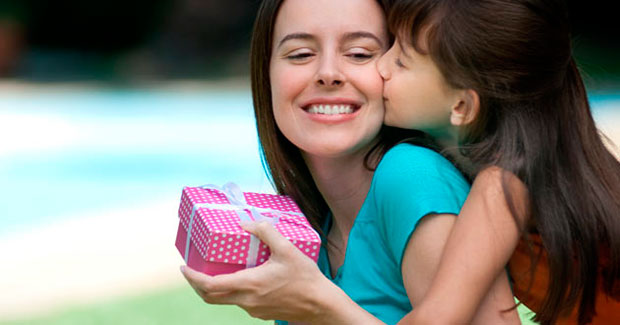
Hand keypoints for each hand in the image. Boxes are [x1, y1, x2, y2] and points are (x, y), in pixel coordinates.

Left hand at [180, 221, 330, 321]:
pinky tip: (240, 278)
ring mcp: (253, 309)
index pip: (210, 285)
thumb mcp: (287, 249)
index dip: (193, 277)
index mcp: (249, 284)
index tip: (183, 267)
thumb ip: (266, 231)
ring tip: (214, 271)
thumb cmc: (305, 277)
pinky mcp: (260, 312)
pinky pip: (239, 302)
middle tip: (191, 271)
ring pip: (224, 300)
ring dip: (214, 287)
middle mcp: (246, 300)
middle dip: (196, 284)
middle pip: (210, 297)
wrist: (320, 304)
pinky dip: (231, 291)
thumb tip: (247, 222)